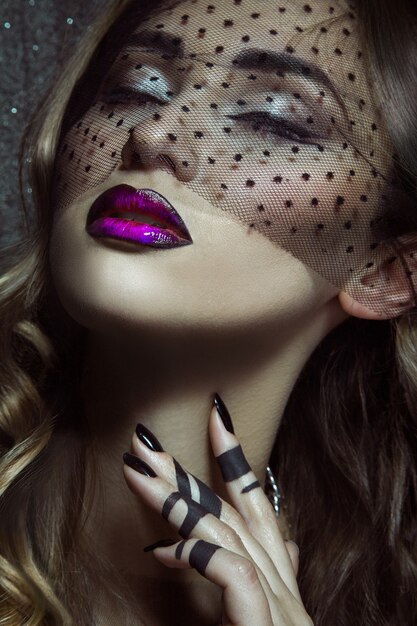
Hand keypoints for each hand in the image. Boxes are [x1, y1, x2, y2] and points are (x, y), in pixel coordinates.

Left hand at [122, 395, 313, 625]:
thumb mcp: (268, 619)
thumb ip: (274, 582)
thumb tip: (287, 546)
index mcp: (281, 581)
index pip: (258, 508)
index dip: (236, 460)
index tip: (216, 419)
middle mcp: (283, 588)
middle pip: (234, 512)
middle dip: (187, 471)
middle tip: (146, 440)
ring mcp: (280, 609)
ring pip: (227, 534)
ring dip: (177, 500)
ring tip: (136, 472)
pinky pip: (236, 575)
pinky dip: (200, 556)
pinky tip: (162, 550)